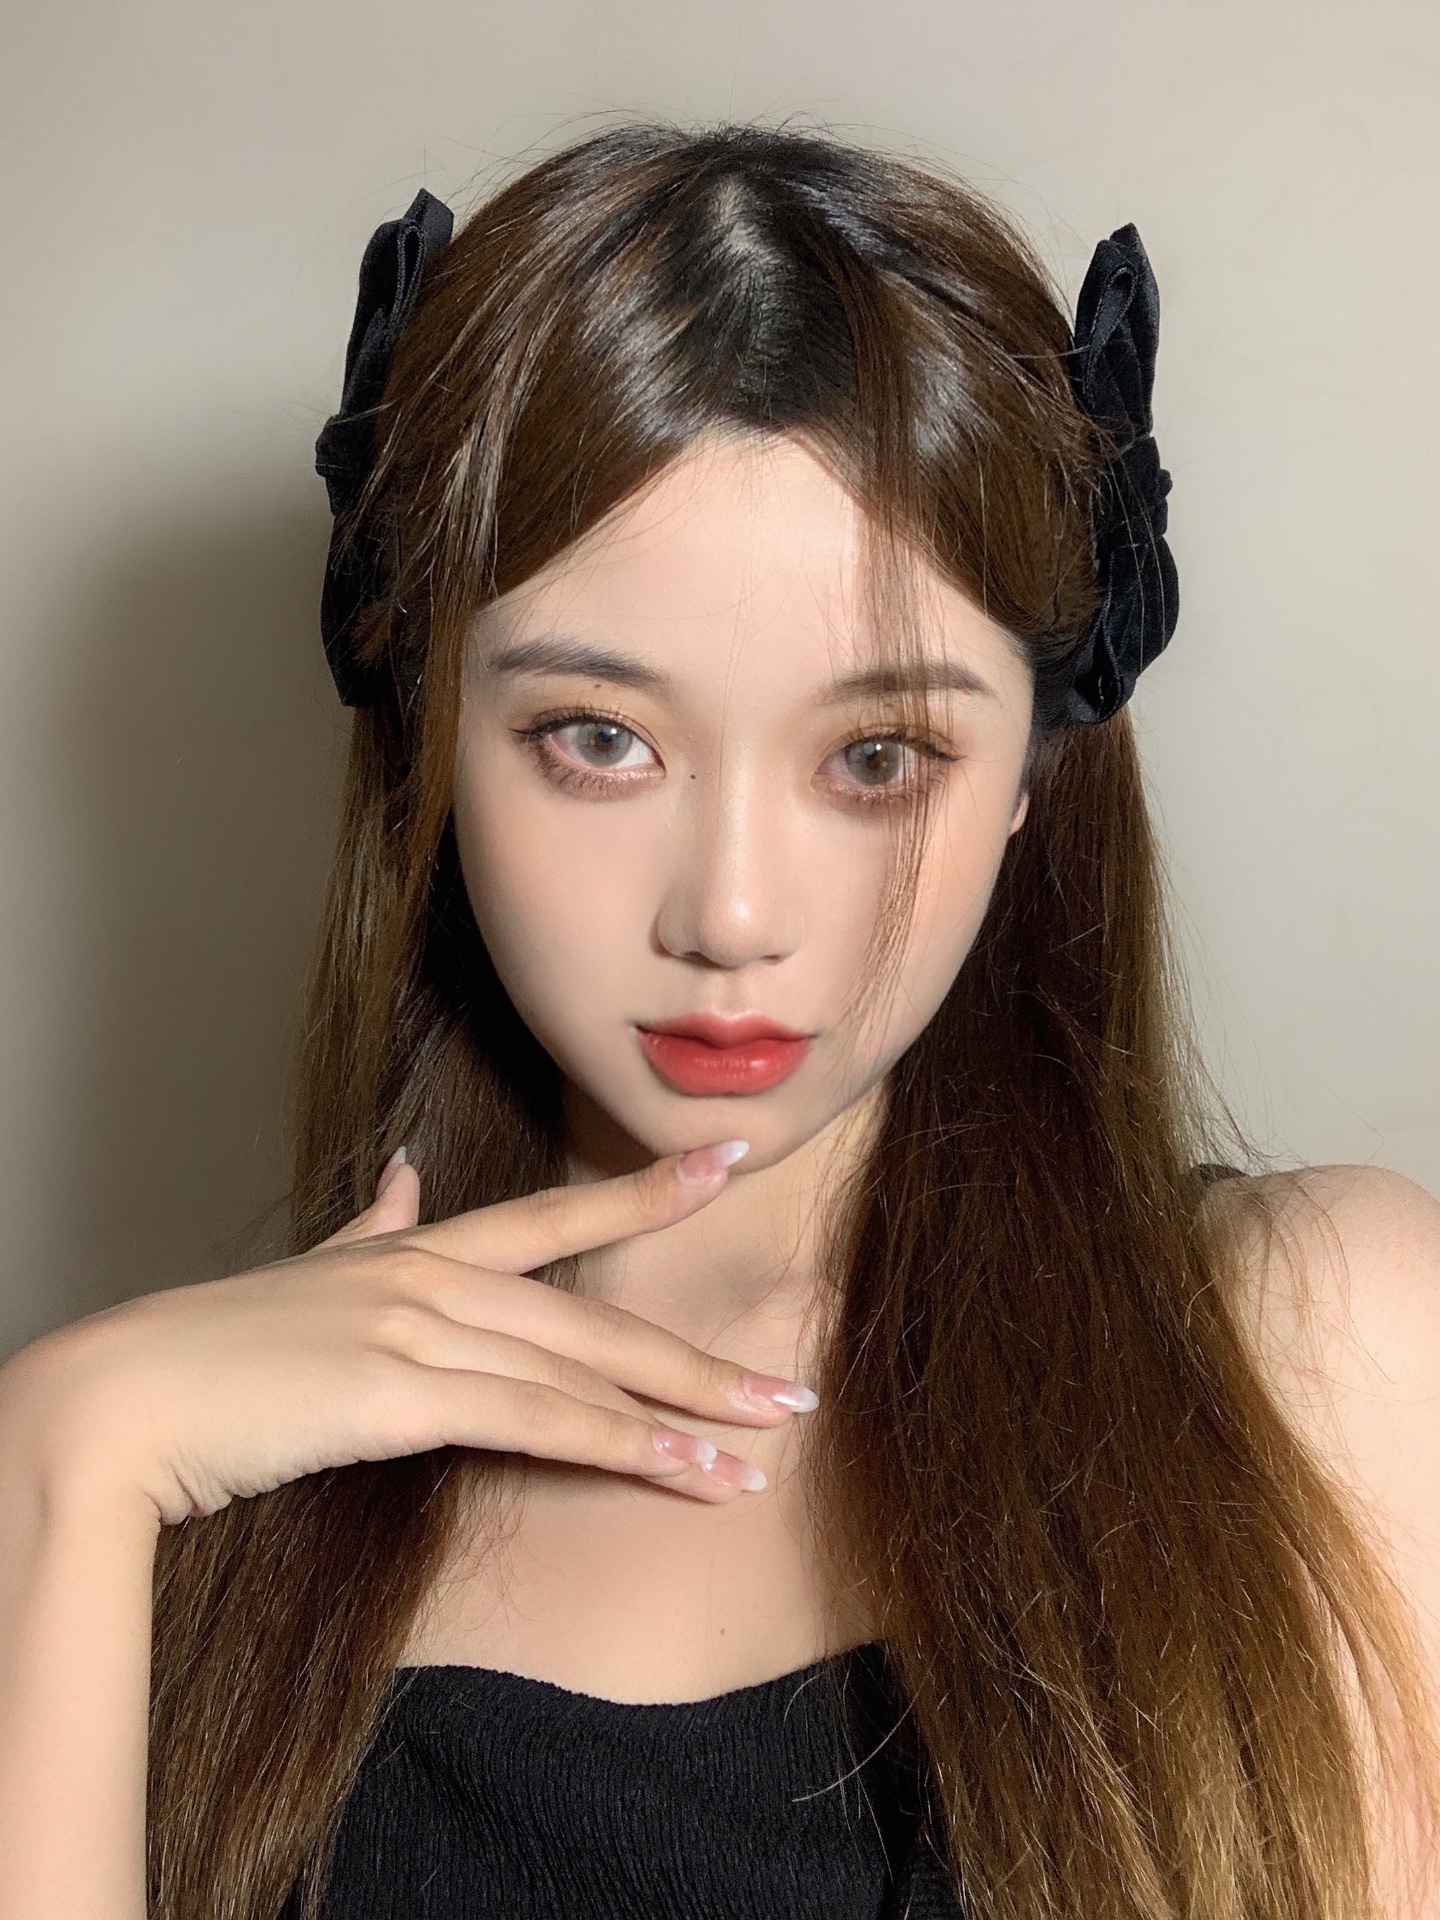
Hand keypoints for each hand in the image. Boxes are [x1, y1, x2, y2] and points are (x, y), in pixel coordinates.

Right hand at [0, 1143, 815, 1525]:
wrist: (123, 1399)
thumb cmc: (212, 1351)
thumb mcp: (307, 1276)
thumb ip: (370, 1226)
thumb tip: (406, 1178)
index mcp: (418, 1250)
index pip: (555, 1218)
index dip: (645, 1195)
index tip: (723, 1166)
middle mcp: (433, 1276)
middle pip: (595, 1317)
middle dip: (699, 1358)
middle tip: (790, 1387)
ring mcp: (419, 1328)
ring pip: (581, 1370)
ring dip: (683, 1414)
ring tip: (763, 1445)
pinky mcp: (400, 1393)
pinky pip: (537, 1421)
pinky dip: (621, 1447)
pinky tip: (686, 1472)